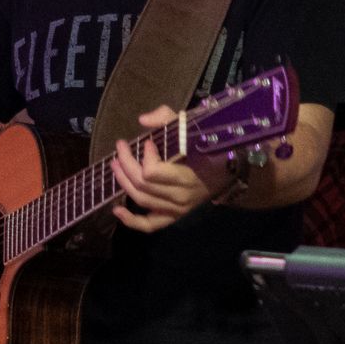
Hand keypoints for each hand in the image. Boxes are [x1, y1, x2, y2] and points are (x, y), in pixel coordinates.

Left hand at [110, 106, 223, 231]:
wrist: (229, 172)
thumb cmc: (209, 149)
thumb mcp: (191, 128)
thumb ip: (167, 119)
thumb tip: (143, 120)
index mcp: (188, 177)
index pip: (153, 172)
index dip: (145, 156)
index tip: (147, 142)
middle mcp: (180, 197)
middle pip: (142, 184)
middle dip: (126, 163)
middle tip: (121, 147)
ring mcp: (176, 210)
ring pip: (141, 200)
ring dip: (123, 182)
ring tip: (115, 165)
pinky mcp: (173, 217)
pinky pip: (149, 225)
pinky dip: (131, 221)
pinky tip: (116, 210)